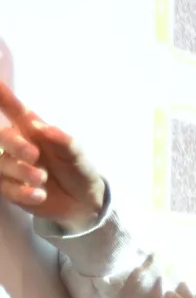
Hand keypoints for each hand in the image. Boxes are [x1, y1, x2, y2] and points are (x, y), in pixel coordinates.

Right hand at [0, 80, 104, 230]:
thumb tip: (43, 128)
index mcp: (30, 129)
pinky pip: (6, 189)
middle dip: (14, 143)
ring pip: (1, 164)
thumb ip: (63, 141)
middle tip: (34, 154)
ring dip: (21, 170)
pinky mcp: (12, 189)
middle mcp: (16, 146)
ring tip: (42, 178)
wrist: (84, 201)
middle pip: (2, 136)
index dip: (3, 96)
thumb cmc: (77, 169)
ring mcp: (12, 167)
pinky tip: (39, 195)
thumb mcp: (77, 154)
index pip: (12, 108)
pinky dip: (22, 192)